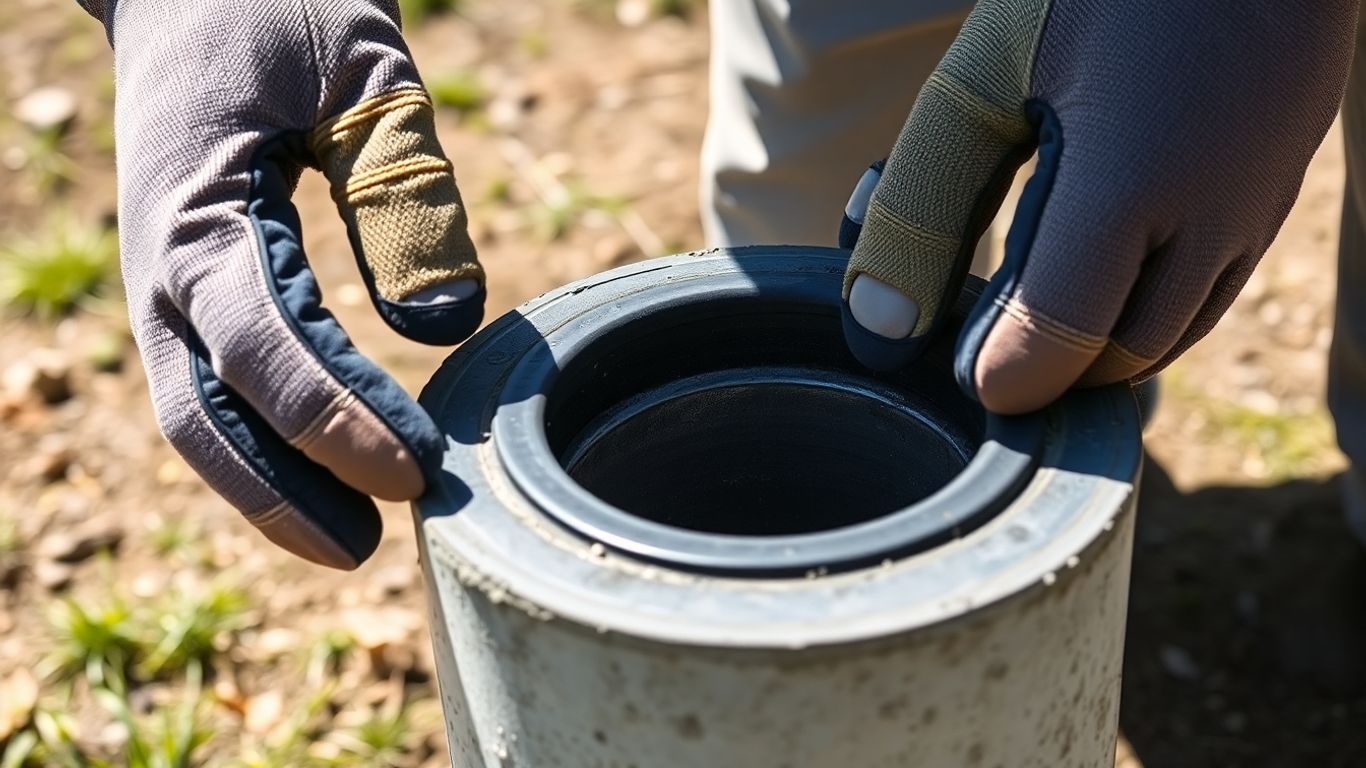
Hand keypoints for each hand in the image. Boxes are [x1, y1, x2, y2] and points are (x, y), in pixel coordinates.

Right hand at [87, 0, 484, 567]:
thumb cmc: (279, 6)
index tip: (416, 475)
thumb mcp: (362, 76)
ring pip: (199, 413)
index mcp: (197, 212)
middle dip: (285, 491)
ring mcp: (166, 279)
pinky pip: (215, 381)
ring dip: (268, 486)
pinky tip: (326, 470)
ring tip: (355, 541)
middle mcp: (163, 263)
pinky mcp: (191, 283)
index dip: (338, 420)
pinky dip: (266, 438)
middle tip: (377, 545)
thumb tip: (447, 324)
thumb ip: (403, 192)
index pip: (264, 347)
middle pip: (204, 413)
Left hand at [840, 0, 1357, 413]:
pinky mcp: (1278, 191)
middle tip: (983, 343)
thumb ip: (923, 205)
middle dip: (1048, 370)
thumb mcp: (979, 84)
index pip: (1063, 340)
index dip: (1002, 375)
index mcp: (1130, 179)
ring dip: (1097, 349)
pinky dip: (1147, 311)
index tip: (959, 373)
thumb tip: (881, 334)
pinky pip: (1212, 292)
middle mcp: (1214, 208)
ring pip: (1171, 336)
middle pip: (1119, 359)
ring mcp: (1259, 203)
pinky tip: (1094, 274)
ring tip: (1030, 318)